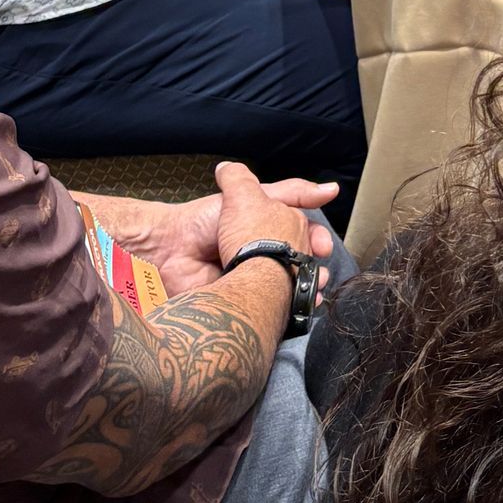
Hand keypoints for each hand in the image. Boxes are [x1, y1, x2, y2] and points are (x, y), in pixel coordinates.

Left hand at [122, 178, 338, 299]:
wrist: (170, 250)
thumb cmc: (204, 221)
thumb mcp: (252, 195)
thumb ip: (291, 192)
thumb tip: (332, 190)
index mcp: (268, 232)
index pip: (304, 238)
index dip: (317, 242)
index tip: (321, 246)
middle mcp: (264, 258)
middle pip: (302, 267)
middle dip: (315, 269)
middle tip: (317, 271)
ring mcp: (253, 284)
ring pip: (289, 291)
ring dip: (304, 291)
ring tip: (308, 290)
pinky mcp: (240, 306)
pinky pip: (267, 312)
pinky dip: (282, 311)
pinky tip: (290, 307)